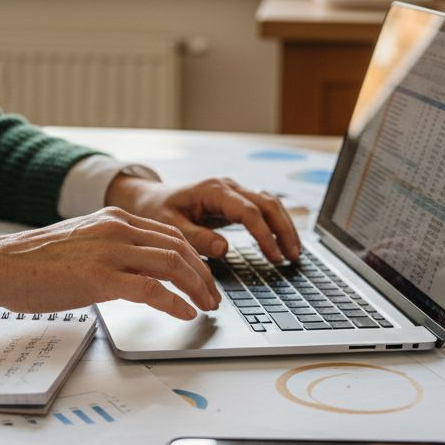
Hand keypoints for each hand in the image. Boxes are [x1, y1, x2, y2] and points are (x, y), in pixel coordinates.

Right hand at [0, 207, 219, 319]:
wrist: (0, 265)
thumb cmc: (33, 262)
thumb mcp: (80, 242)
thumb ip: (109, 249)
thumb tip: (132, 272)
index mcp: (113, 219)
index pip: (170, 234)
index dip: (194, 257)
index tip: (203, 277)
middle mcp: (116, 229)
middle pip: (179, 248)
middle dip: (203, 275)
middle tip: (213, 296)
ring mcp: (110, 252)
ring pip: (172, 265)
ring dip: (196, 288)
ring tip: (206, 307)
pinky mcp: (100, 278)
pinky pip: (152, 289)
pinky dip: (175, 302)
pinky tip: (185, 313)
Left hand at [104, 175, 301, 262]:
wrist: (150, 199)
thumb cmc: (156, 211)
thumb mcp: (169, 226)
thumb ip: (195, 237)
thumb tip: (224, 249)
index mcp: (213, 191)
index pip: (249, 212)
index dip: (264, 235)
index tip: (274, 257)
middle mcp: (228, 187)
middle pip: (268, 204)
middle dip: (284, 230)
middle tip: (293, 257)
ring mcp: (234, 192)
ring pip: (271, 204)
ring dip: (285, 227)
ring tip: (294, 254)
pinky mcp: (236, 202)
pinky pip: (263, 210)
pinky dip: (276, 225)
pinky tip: (282, 244)